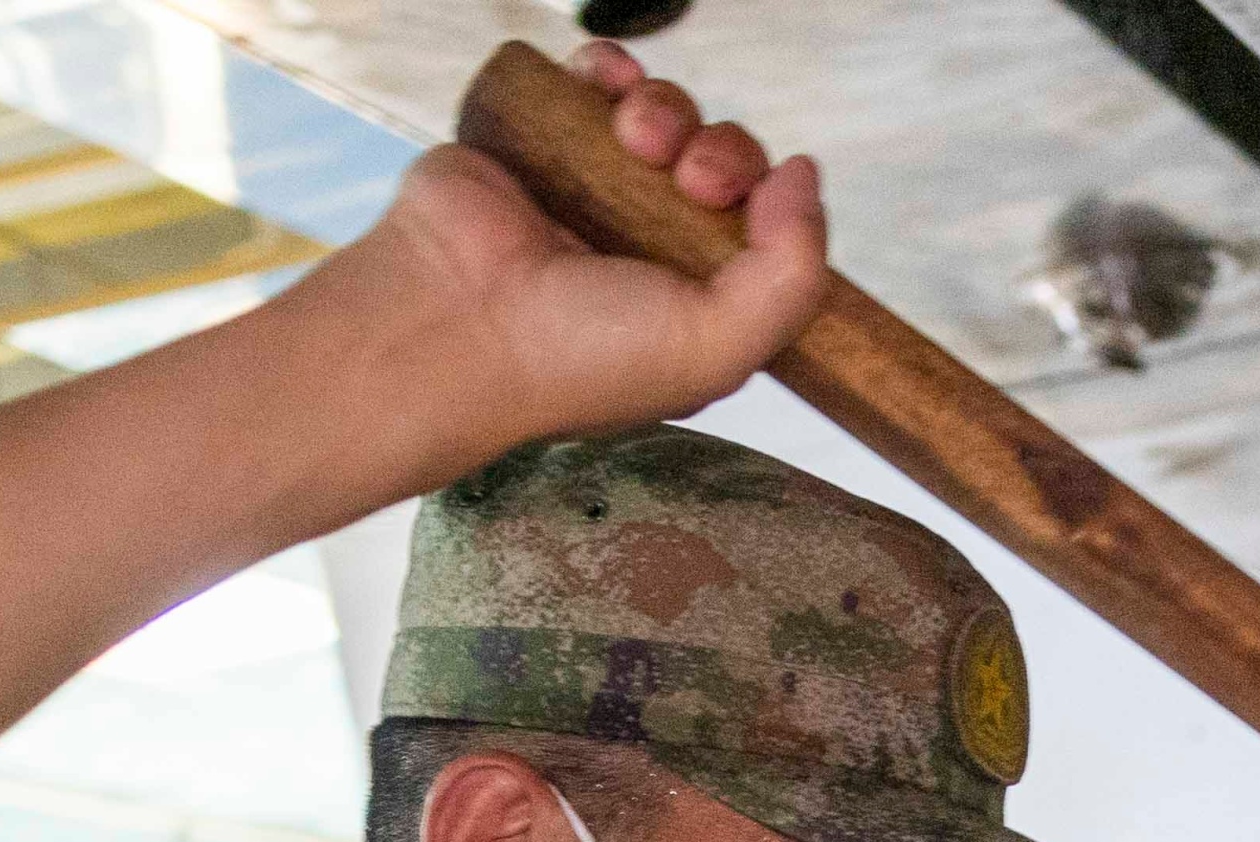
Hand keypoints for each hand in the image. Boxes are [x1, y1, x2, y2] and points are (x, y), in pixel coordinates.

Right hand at [327, 46, 830, 472]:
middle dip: (722, 152)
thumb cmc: (581, 355)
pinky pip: (595, 81)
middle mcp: (646, 243)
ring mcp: (590, 188)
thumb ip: (792, 274)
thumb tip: (805, 173)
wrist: (454, 321)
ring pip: (664, 115)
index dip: (772, 202)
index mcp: (693, 298)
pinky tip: (606, 79)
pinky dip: (610, 69)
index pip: (764, 227)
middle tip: (690, 175)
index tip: (755, 202)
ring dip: (667, 109)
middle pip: (722, 161)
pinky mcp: (537, 139)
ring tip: (636, 135)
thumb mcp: (719, 347)